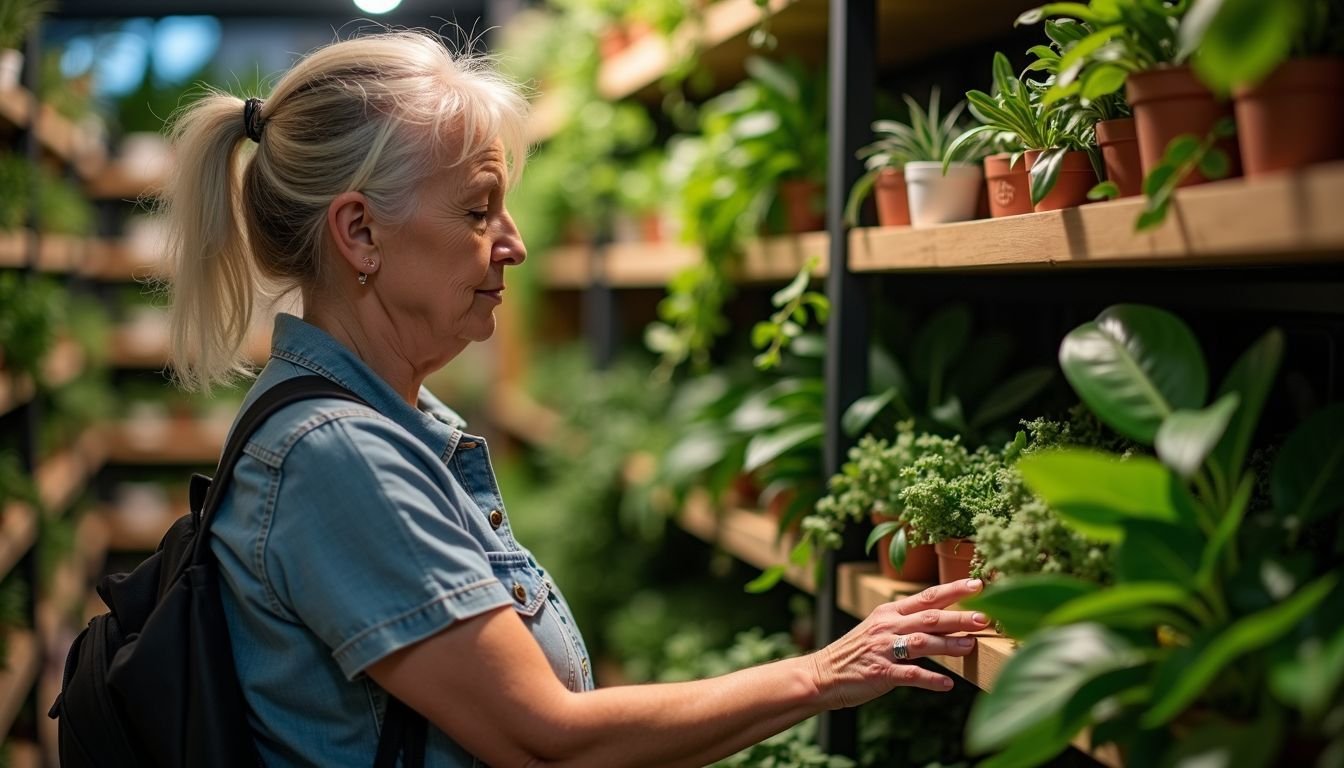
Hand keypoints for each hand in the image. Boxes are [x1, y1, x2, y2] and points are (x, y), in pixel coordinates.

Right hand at [809, 578, 987, 708]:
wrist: (823, 674)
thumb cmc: (856, 652)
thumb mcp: (878, 627)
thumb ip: (906, 621)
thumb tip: (942, 617)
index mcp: (888, 612)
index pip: (926, 596)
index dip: (953, 590)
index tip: (978, 584)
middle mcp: (887, 626)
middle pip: (929, 617)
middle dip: (959, 617)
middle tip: (985, 618)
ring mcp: (883, 649)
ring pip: (922, 643)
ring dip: (948, 645)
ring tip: (970, 647)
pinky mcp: (881, 672)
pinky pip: (910, 674)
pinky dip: (931, 679)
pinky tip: (947, 685)